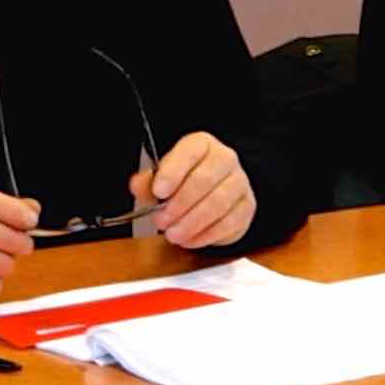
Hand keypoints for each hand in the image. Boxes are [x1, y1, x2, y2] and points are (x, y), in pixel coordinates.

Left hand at [129, 131, 254, 248]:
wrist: (211, 194)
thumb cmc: (184, 184)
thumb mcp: (161, 180)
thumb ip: (148, 182)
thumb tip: (138, 184)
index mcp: (202, 145)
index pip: (190, 152)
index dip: (173, 171)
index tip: (159, 191)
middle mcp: (226, 159)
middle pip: (205, 179)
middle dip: (180, 204)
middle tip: (161, 220)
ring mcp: (240, 183)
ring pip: (219, 203)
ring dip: (192, 223)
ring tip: (173, 234)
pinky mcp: (247, 207)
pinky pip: (229, 222)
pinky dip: (206, 235)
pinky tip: (190, 240)